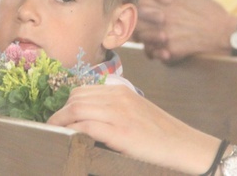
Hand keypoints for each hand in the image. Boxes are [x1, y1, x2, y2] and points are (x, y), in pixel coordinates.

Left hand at [48, 85, 215, 173]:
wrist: (186, 146)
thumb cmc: (161, 135)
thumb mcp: (138, 112)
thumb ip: (116, 109)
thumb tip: (89, 118)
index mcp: (122, 91)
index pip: (83, 91)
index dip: (66, 103)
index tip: (58, 116)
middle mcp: (119, 97)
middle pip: (76, 98)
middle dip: (59, 112)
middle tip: (51, 126)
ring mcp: (119, 113)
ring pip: (77, 110)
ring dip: (60, 122)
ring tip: (53, 133)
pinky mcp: (120, 132)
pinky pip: (85, 126)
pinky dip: (71, 132)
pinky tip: (66, 139)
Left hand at [138, 0, 236, 62]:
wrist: (225, 33)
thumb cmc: (212, 12)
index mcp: (170, 3)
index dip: (139, 0)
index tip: (141, 5)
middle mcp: (165, 17)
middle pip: (138, 17)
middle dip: (136, 18)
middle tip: (137, 22)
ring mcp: (167, 34)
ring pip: (141, 36)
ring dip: (142, 36)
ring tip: (146, 37)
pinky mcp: (172, 50)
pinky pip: (152, 52)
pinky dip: (152, 51)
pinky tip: (156, 49)